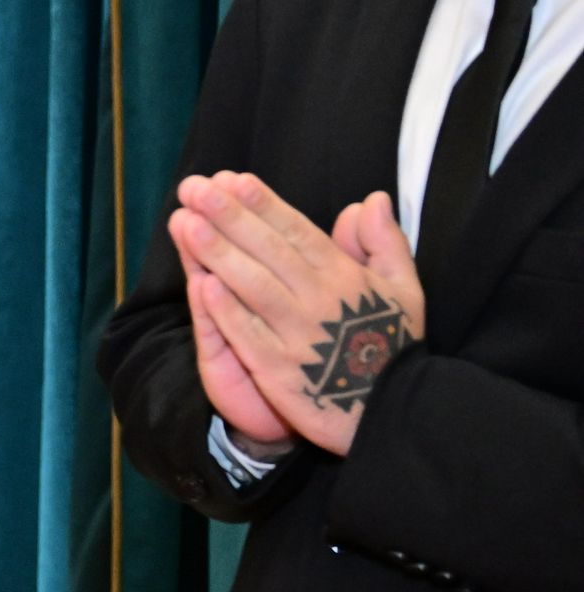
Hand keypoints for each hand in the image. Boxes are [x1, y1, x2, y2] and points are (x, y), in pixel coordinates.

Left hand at [171, 171, 421, 456]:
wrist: (396, 413)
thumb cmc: (391, 344)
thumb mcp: (404, 290)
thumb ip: (383, 243)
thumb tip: (368, 199)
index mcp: (345, 278)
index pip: (298, 232)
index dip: (265, 205)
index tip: (234, 178)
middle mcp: (320, 301)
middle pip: (269, 251)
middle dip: (231, 217)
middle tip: (195, 188)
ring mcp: (298, 336)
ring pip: (253, 287)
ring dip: (219, 254)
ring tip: (186, 223)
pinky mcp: (280, 371)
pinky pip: (248, 335)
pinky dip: (226, 311)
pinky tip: (201, 285)